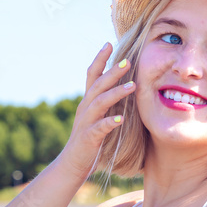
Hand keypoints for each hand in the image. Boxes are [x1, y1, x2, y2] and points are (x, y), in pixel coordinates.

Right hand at [58, 42, 135, 180]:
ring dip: (116, 93)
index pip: (91, 75)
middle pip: (98, 85)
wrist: (73, 164)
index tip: (109, 43)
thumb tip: (122, 89)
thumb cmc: (90, 141)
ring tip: (133, 87)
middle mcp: (85, 108)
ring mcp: (86, 122)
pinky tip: (121, 120)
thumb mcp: (97, 118)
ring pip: (99, 103)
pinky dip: (109, 123)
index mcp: (87, 102)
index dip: (99, 59)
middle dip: (112, 72)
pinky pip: (99, 128)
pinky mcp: (88, 138)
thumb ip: (106, 104)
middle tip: (128, 60)